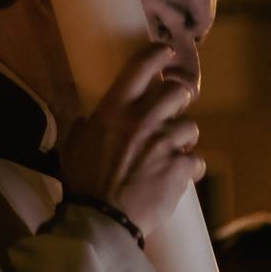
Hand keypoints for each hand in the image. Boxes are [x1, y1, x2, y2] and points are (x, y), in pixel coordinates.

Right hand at [58, 42, 202, 236]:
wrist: (103, 219)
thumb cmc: (84, 183)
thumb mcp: (73, 146)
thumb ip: (84, 127)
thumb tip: (88, 119)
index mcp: (115, 109)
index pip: (141, 67)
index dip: (158, 54)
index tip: (167, 52)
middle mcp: (143, 119)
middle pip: (178, 91)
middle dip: (179, 99)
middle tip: (174, 110)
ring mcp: (165, 142)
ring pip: (191, 127)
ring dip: (184, 139)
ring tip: (172, 152)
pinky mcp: (181, 167)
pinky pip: (197, 161)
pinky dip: (190, 169)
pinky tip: (179, 177)